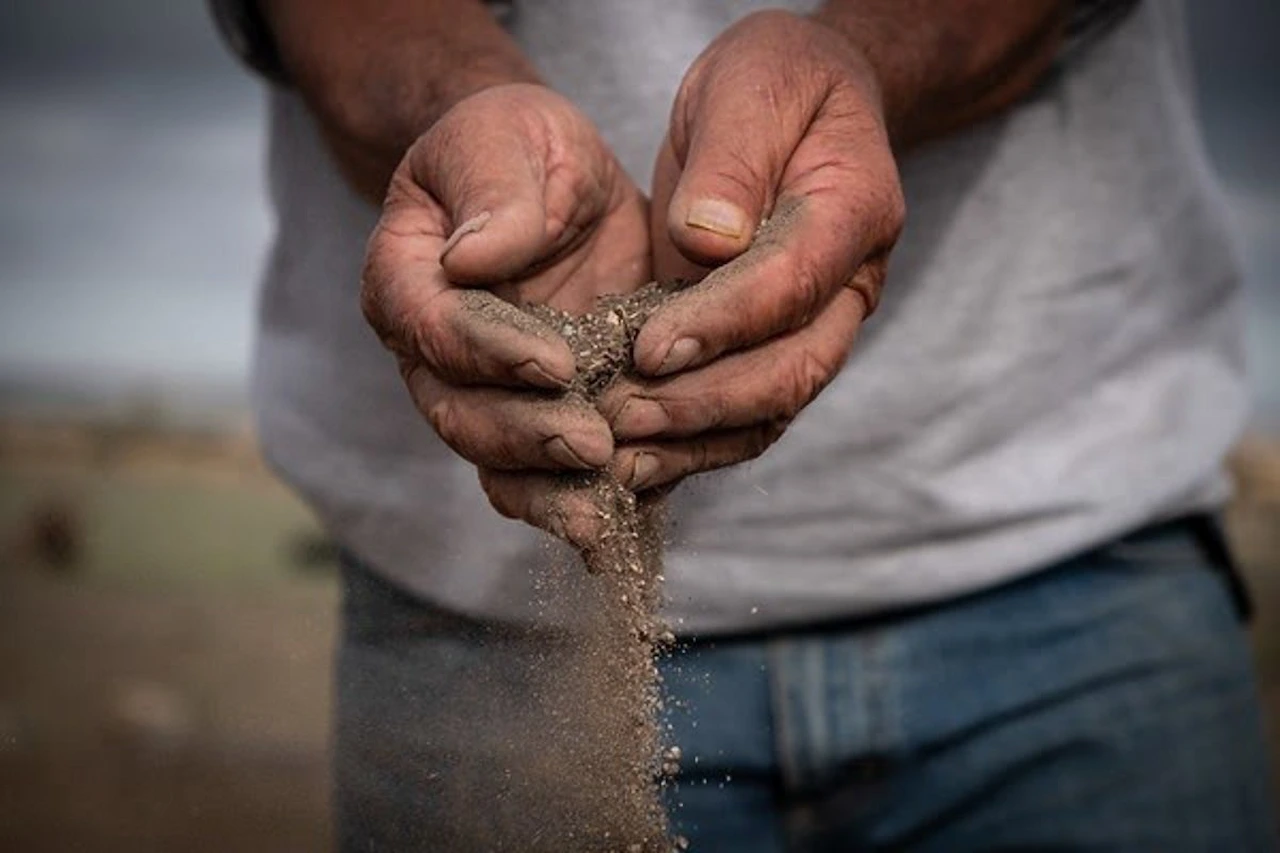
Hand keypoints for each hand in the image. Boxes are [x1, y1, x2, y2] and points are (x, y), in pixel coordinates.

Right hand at [361, 84, 650, 543]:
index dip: (489, 353)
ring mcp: (485, 397)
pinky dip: (582, 505)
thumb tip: (472, 259)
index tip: (556, 364)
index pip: (434, 328)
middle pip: (461, 415)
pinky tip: (626, 526)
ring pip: (498, 465)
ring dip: (548, 494)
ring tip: (602, 518)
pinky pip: (548, 478)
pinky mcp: (540, 419)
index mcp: (408, 279)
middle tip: (591, 444)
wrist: (554, 186)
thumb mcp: (507, 138)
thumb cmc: (518, 150)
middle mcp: (434, 355)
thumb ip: (492, 191)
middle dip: (524, 438)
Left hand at [600, 11, 904, 491]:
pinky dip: (692, 445)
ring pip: (772, 409)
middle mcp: (846, 285)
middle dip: (707, 401)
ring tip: (619, 456)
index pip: (793, 284)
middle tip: (623, 415)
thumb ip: (735, 156)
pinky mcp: (768, 348)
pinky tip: (632, 463)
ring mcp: (813, 326)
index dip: (724, 323)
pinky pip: (743, 415)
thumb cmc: (776, 81)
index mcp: (853, 211)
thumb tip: (707, 241)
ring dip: (696, 439)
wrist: (794, 104)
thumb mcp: (754, 82)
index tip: (649, 347)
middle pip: (793, 369)